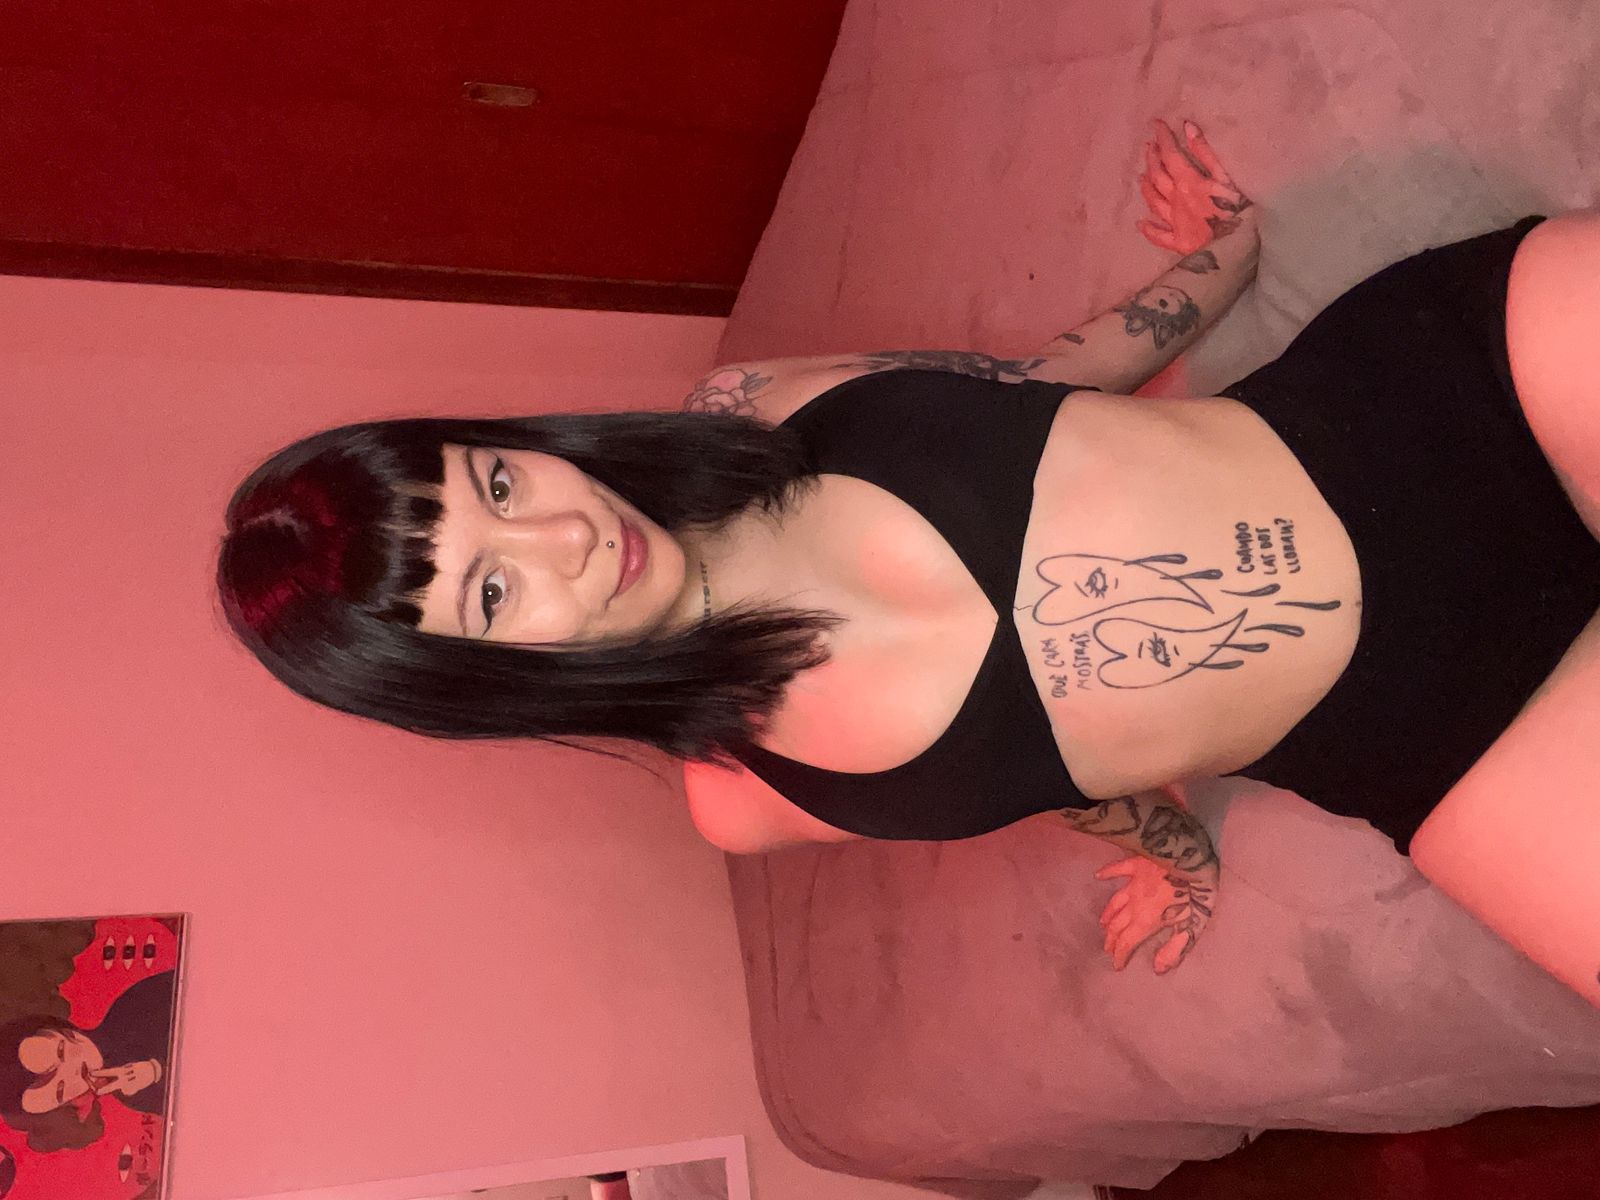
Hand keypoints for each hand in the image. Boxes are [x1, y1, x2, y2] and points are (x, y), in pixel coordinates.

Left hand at [89, 1059, 160, 1098]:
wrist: (154, 1070)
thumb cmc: (139, 1068)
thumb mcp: (128, 1067)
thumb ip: (120, 1073)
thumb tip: (109, 1079)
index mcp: (123, 1070)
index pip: (109, 1072)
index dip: (99, 1073)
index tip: (91, 1073)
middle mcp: (126, 1077)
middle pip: (112, 1085)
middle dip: (104, 1089)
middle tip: (97, 1092)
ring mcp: (130, 1083)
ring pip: (122, 1089)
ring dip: (125, 1087)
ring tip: (133, 1081)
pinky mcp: (136, 1087)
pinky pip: (129, 1091)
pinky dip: (131, 1088)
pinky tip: (136, 1084)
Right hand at [1096, 855, 1217, 973]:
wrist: (1191, 858)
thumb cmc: (1196, 894)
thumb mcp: (1191, 927)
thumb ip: (1173, 949)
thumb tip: (1157, 968)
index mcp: (1146, 920)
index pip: (1127, 942)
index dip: (1120, 955)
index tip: (1116, 965)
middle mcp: (1134, 904)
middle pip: (1117, 926)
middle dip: (1111, 940)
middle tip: (1108, 949)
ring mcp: (1133, 883)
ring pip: (1114, 903)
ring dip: (1108, 916)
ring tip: (1103, 925)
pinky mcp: (1136, 864)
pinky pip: (1117, 869)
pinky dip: (1107, 873)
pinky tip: (1098, 876)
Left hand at [1138, 118, 1253, 254]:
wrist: (1237, 246)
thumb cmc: (1238, 209)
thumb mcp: (1226, 176)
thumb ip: (1206, 152)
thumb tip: (1187, 128)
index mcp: (1188, 182)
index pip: (1170, 156)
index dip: (1162, 138)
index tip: (1155, 124)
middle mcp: (1175, 201)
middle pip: (1157, 176)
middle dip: (1152, 158)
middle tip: (1148, 146)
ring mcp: (1175, 222)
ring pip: (1153, 202)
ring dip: (1146, 187)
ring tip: (1141, 176)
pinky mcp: (1178, 243)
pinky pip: (1159, 236)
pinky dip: (1149, 229)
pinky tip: (1140, 223)